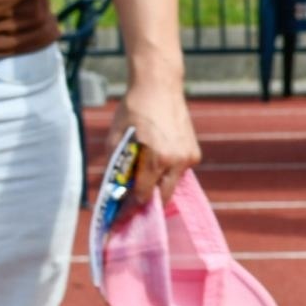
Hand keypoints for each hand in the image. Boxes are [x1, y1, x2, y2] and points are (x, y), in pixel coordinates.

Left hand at [109, 77, 199, 207]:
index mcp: (157, 159)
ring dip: (158, 185)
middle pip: (162, 196)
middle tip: (130, 204)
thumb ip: (116, 166)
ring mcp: (189, 157)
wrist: (160, 87)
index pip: (143, 195)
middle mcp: (177, 161)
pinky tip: (157, 160)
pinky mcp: (194, 152)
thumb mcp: (116, 138)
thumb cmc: (134, 110)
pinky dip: (167, 172)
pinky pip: (179, 171)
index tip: (120, 218)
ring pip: (172, 184)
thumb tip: (112, 189)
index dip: (129, 208)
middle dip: (146, 201)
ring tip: (142, 178)